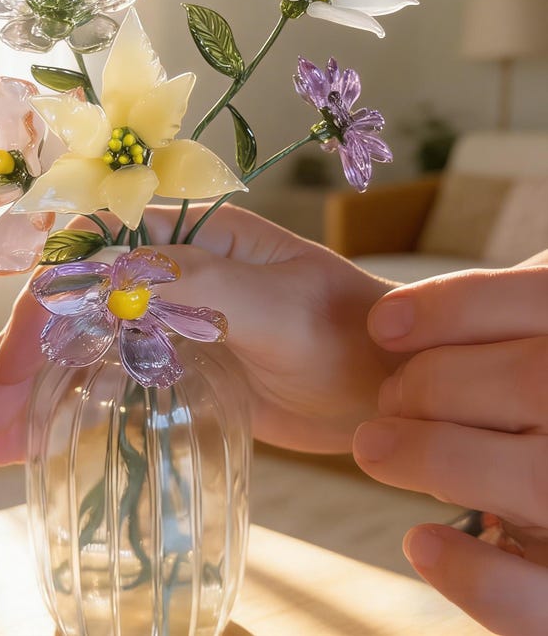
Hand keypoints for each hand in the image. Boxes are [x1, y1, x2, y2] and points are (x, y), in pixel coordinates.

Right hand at [0, 203, 396, 463]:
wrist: (387, 385)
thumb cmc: (349, 334)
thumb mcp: (281, 306)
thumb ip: (204, 284)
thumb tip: (114, 285)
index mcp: (188, 235)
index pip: (89, 258)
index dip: (42, 308)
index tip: (13, 370)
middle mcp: (167, 270)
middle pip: (70, 302)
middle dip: (20, 357)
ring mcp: (166, 320)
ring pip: (78, 343)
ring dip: (31, 387)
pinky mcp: (172, 365)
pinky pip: (105, 378)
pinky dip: (67, 407)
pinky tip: (36, 443)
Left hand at [354, 251, 547, 635]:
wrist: (544, 473)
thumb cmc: (534, 408)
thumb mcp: (531, 349)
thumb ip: (506, 320)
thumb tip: (417, 306)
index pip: (542, 302)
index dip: (455, 306)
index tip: (381, 323)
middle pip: (533, 380)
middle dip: (434, 383)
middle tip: (388, 395)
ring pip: (536, 480)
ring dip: (435, 458)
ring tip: (373, 448)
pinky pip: (543, 601)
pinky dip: (478, 577)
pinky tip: (421, 543)